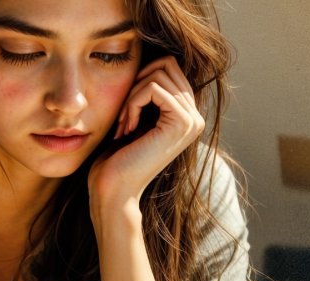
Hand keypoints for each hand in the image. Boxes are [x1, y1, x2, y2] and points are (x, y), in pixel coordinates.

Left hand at [88, 56, 204, 208]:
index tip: (124, 113)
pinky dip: (132, 103)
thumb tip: (151, 60)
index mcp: (185, 116)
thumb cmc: (115, 159)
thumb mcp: (134, 120)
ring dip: (132, 96)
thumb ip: (146, 95)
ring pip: (159, 74)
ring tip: (123, 125)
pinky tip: (126, 128)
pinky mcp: (182, 122)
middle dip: (136, 84)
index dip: (139, 82)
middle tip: (123, 116)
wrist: (113, 190)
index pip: (168, 68)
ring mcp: (192, 120)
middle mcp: (195, 117)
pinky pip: (153, 87)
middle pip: (167, 65)